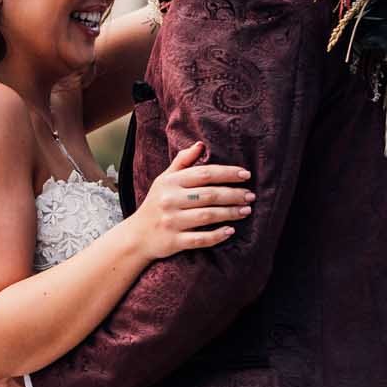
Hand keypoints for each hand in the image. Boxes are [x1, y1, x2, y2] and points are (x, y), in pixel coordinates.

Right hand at [133, 139, 254, 261]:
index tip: (246, 175)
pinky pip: (199, 239)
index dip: (227, 173)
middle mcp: (170, 200)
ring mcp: (171, 222)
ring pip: (207, 216)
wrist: (136, 236)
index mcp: (171, 183)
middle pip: (209, 195)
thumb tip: (201, 144)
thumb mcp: (164, 180)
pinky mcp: (173, 241)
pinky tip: (230, 231)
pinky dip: (216, 235)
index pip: (204, 174)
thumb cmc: (155, 204)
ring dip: (229, 213)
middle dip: (233, 194)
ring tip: (246, 211)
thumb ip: (182, 162)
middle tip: (250, 196)